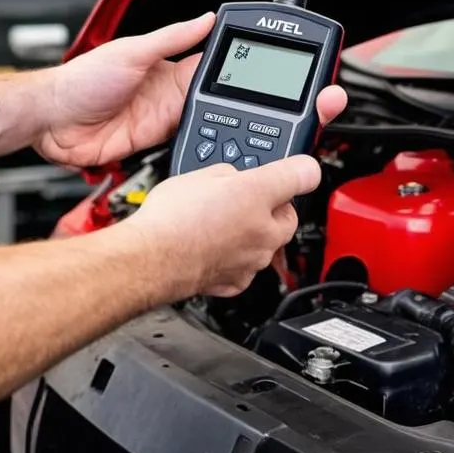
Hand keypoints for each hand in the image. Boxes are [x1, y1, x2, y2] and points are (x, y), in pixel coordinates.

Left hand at [35, 14, 347, 168]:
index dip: (241, 67)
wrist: (52, 120)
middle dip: (244, 106)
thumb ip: (172, 38)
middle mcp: (170, 96)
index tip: (271, 69)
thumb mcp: (132, 50)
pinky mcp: (152, 147)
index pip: (214, 65)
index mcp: (169, 69)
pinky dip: (200, 154)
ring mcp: (162, 123)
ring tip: (256, 137)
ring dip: (223, 131)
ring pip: (206, 127)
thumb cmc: (82, 78)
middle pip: (218, 101)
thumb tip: (206, 18)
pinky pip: (184, 150)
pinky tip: (218, 158)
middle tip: (277, 110)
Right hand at [128, 154, 322, 297]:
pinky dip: (237, 257)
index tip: (298, 170)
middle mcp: (264, 230)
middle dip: (272, 207)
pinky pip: (247, 266)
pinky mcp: (236, 282)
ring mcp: (252, 260)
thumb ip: (230, 171)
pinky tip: (215, 246)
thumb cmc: (172, 217)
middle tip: (246, 198)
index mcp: (258, 194)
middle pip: (286, 215)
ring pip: (268, 243)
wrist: (150, 257)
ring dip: (253, 233)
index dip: (299, 170)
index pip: (303, 176)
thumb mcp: (200, 172)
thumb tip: (237, 177)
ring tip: (221, 223)